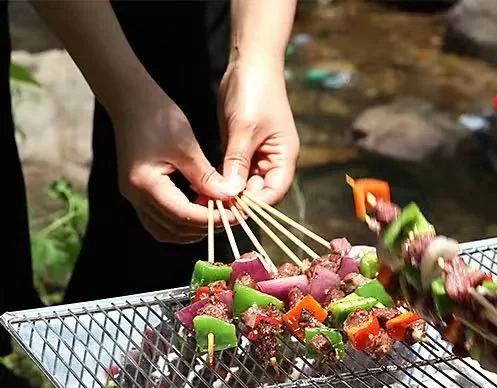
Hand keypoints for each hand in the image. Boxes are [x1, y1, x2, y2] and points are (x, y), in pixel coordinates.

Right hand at [113, 88, 237, 242]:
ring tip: (216, 214)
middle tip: (231, 216)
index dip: (212, 220)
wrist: (130, 100)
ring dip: (193, 229)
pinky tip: (199, 211)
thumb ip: (207, 178)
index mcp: (146, 184)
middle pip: (175, 229)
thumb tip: (230, 198)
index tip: (236, 216)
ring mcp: (134, 197)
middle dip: (206, 226)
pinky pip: (159, 222)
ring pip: (166, 231)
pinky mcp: (138, 194)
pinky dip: (180, 223)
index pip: (184, 216)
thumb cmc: (158, 116)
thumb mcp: (187, 147)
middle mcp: (136, 196)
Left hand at [218, 60, 298, 205]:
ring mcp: (258, 155)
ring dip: (228, 192)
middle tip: (214, 208)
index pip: (273, 193)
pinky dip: (223, 180)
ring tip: (207, 200)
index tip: (232, 210)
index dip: (255, 205)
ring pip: (245, 184)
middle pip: (259, 193)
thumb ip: (238, 162)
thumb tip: (231, 193)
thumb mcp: (245, 129)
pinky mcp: (242, 149)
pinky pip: (234, 172)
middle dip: (239, 201)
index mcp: (284, 158)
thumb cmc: (254, 92)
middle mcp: (273, 161)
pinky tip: (206, 185)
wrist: (250, 62)